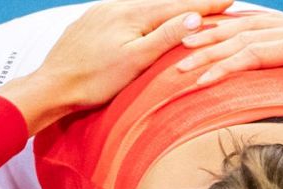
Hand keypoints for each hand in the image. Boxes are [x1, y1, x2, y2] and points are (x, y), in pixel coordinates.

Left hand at [1, 0, 230, 129]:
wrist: (53, 86)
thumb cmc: (95, 80)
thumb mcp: (136, 61)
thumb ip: (165, 37)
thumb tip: (193, 17)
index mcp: (132, 14)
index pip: (178, 6)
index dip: (205, 5)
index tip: (229, 1)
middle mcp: (117, 6)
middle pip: (162, 3)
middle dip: (189, 4)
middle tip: (215, 4)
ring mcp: (101, 12)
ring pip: (144, 6)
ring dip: (167, 9)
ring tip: (187, 11)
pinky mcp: (90, 22)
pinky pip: (126, 12)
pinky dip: (145, 15)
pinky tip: (148, 20)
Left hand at [173, 12, 282, 110]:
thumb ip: (281, 55)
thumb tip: (245, 59)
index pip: (243, 29)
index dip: (208, 37)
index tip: (172, 50)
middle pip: (250, 38)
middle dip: (210, 51)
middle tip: (175, 67)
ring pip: (281, 51)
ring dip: (243, 61)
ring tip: (210, 77)